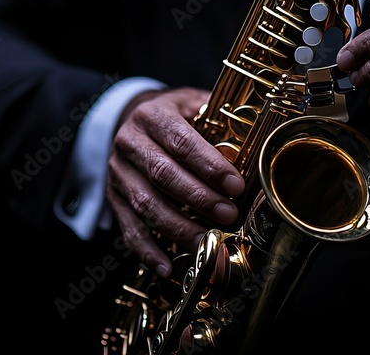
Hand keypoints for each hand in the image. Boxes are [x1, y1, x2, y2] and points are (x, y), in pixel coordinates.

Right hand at [106, 88, 244, 277]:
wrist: (131, 118)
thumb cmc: (172, 116)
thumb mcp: (192, 104)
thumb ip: (217, 119)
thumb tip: (256, 140)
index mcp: (151, 115)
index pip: (181, 142)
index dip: (209, 165)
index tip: (235, 185)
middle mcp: (129, 142)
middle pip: (163, 174)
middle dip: (198, 198)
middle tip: (228, 214)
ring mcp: (118, 172)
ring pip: (146, 204)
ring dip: (179, 227)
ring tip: (207, 240)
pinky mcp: (114, 197)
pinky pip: (129, 227)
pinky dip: (147, 250)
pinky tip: (167, 265)